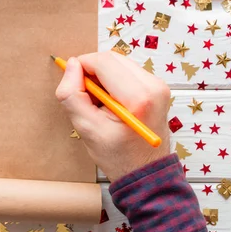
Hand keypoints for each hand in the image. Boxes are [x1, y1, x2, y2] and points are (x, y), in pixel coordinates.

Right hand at [55, 52, 170, 181]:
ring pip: (119, 62)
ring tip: (99, 102)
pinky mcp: (157, 87)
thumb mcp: (86, 128)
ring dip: (103, 76)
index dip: (81, 67)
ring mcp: (158, 85)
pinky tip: (111, 102)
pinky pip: (127, 71)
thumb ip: (72, 94)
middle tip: (85, 95)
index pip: (102, 61)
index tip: (73, 83)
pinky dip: (113, 81)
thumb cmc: (118, 156)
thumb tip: (71, 65)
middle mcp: (154, 86)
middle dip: (92, 71)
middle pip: (112, 58)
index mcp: (138, 97)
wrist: (146, 173)